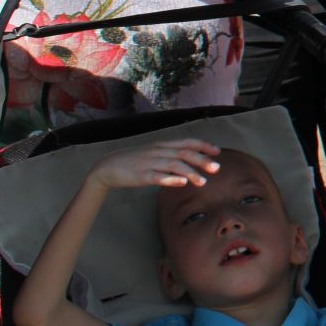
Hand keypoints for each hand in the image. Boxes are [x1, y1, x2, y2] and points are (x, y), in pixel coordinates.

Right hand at [89, 139, 222, 193]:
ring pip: (174, 165)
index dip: (203, 145)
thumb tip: (192, 161)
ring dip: (191, 173)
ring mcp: (149, 163)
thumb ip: (171, 155)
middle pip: (184, 154)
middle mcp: (158, 151)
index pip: (187, 142)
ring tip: (203, 182)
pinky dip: (171, 179)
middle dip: (202, 160)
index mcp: (162, 145)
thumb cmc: (135, 161)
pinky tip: (182, 183)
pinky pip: (158, 177)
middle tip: (217, 169)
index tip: (217, 151)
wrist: (107, 167)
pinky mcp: (141, 175)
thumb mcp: (154, 153)